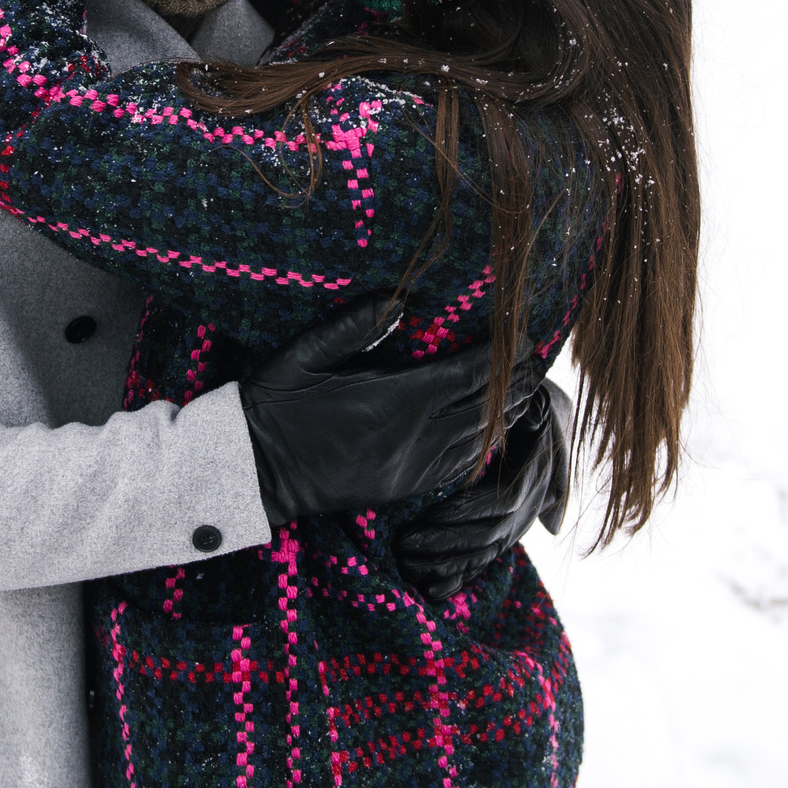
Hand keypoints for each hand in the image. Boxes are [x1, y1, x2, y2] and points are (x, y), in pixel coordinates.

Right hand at [239, 298, 542, 527]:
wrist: (252, 470)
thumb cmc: (274, 404)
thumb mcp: (303, 354)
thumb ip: (352, 327)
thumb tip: (398, 301)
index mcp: (394, 398)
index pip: (465, 374)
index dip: (499, 358)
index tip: (521, 338)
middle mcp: (411, 435)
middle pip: (482, 408)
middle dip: (512, 385)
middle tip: (536, 362)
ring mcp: (409, 466)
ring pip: (475, 440)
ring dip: (503, 415)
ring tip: (524, 392)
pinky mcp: (400, 486)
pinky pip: (455, 469)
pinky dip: (480, 448)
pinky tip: (489, 434)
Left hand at [395, 380, 572, 602]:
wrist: (546, 432)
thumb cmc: (528, 416)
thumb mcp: (534, 410)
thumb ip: (528, 414)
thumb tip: (528, 409)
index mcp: (531, 479)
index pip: (500, 504)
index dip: (466, 512)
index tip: (430, 516)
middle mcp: (527, 511)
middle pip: (487, 536)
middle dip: (445, 544)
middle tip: (405, 545)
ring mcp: (515, 529)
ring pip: (482, 555)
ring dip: (446, 564)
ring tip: (408, 565)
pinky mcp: (502, 540)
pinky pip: (481, 566)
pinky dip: (457, 581)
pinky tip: (431, 593)